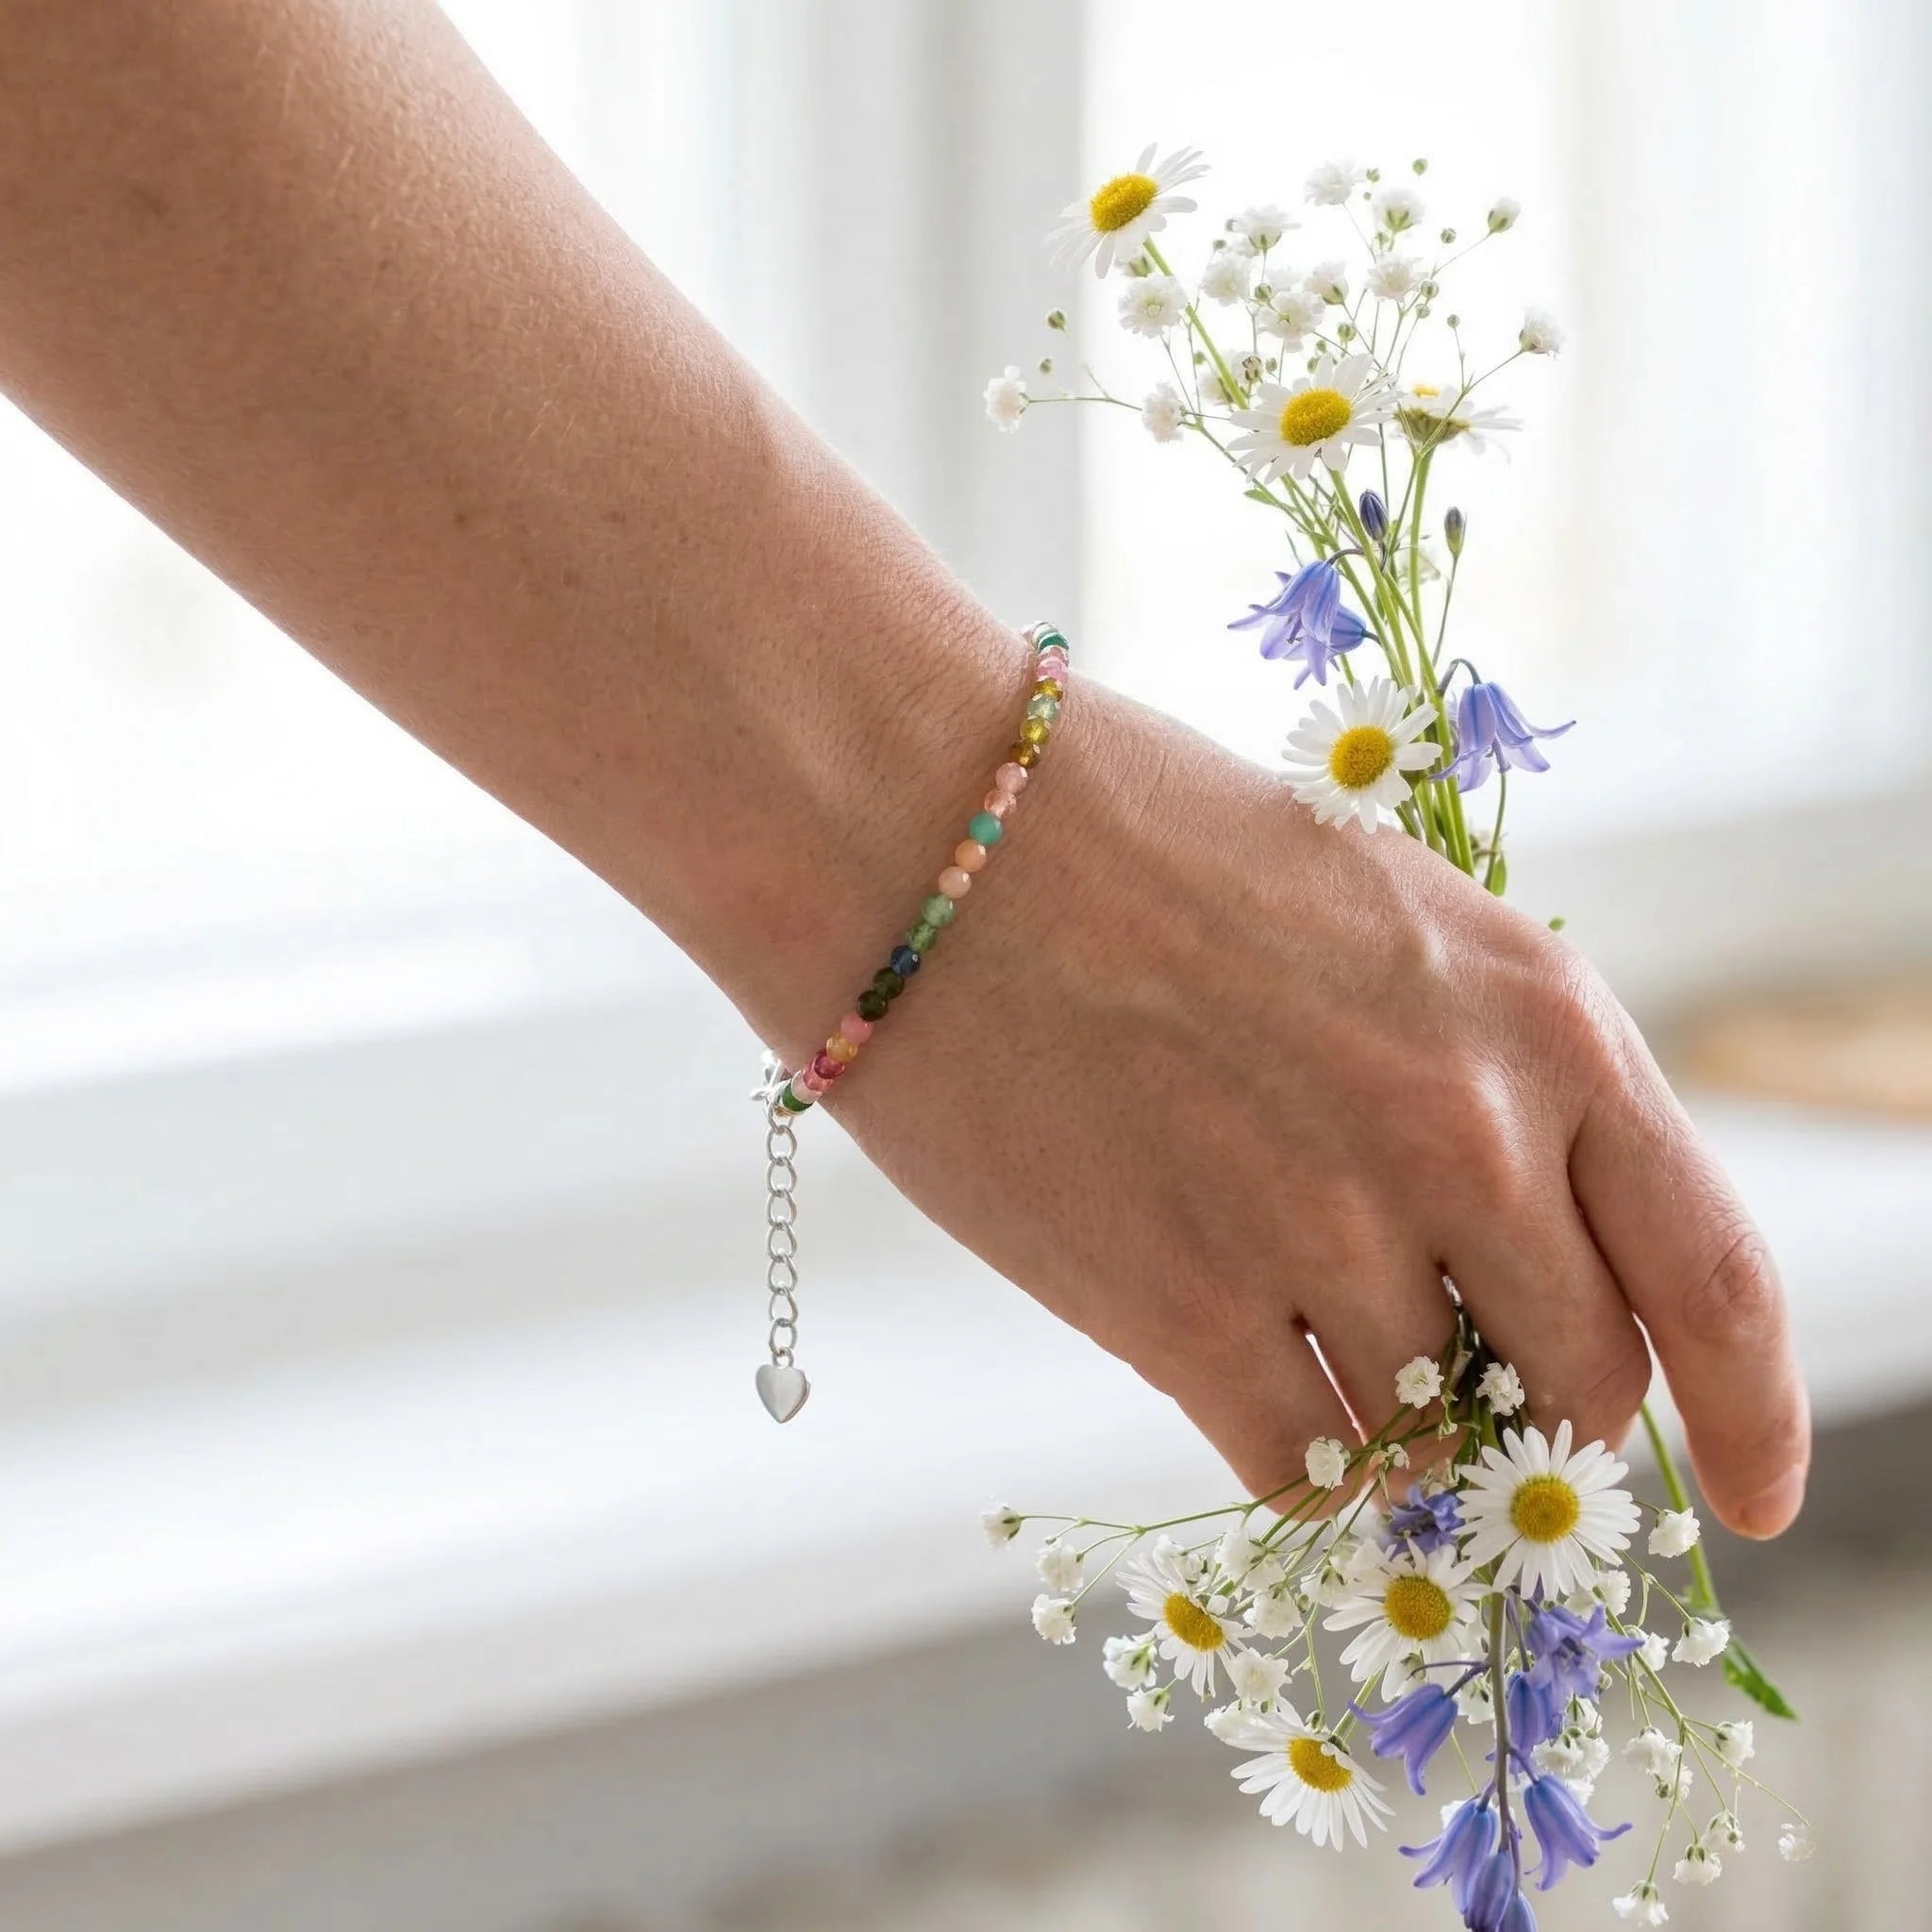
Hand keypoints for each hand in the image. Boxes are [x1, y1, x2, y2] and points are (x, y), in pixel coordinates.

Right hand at [826, 682, 1810, 1537]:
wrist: (931, 828)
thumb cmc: (1144, 840)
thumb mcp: (1381, 916)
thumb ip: (1486, 1075)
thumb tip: (1520, 1247)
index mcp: (1540, 1021)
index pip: (1714, 1274)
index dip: (1754, 1413)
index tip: (1748, 1500)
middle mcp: (1467, 1141)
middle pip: (1578, 1384)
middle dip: (1528, 1400)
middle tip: (1449, 1370)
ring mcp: (1324, 1235)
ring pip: (1426, 1435)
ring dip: (1385, 1411)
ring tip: (1286, 1308)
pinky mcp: (1180, 1313)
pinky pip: (1298, 1468)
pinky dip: (1291, 1450)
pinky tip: (1236, 1368)